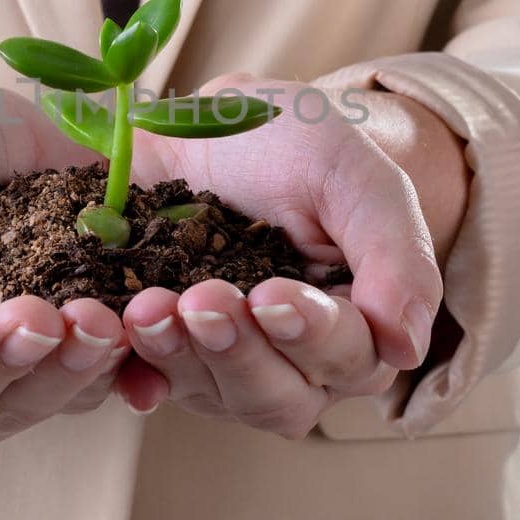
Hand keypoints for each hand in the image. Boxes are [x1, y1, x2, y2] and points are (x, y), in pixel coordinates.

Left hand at [115, 75, 463, 437]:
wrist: (208, 124)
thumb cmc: (296, 145)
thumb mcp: (352, 176)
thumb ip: (395, 254)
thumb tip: (407, 347)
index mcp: (358, 327)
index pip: (347, 356)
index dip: (311, 333)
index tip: (271, 293)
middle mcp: (295, 365)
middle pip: (277, 395)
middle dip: (237, 350)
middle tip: (201, 300)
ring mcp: (224, 369)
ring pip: (212, 393)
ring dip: (180, 355)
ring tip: (148, 306)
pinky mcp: (165, 359)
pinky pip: (145, 382)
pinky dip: (131, 371)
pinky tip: (112, 342)